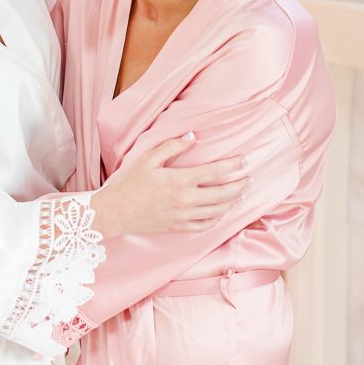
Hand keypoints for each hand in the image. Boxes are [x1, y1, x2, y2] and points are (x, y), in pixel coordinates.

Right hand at [91, 133, 250, 237]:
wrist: (115, 211)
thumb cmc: (129, 183)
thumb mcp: (147, 159)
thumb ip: (171, 147)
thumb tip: (192, 137)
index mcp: (179, 180)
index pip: (214, 172)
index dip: (233, 165)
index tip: (245, 160)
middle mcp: (185, 200)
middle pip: (222, 194)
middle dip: (239, 185)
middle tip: (249, 178)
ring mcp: (183, 216)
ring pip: (217, 211)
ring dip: (232, 202)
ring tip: (240, 193)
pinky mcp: (178, 228)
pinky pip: (205, 226)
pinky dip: (217, 219)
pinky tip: (222, 212)